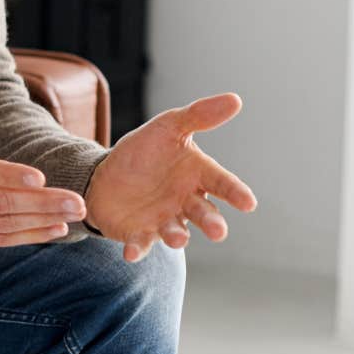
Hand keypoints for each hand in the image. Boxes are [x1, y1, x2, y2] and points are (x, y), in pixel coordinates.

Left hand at [84, 92, 255, 262]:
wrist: (105, 175)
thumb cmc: (144, 152)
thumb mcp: (167, 127)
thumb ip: (198, 116)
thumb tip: (234, 99)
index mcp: (197, 175)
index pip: (221, 183)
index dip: (235, 193)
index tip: (248, 203)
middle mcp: (185, 202)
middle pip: (204, 213)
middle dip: (212, 222)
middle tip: (218, 231)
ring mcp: (164, 220)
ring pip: (176, 232)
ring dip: (177, 236)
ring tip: (178, 239)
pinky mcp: (139, 233)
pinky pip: (141, 243)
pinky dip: (138, 249)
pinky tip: (132, 254)